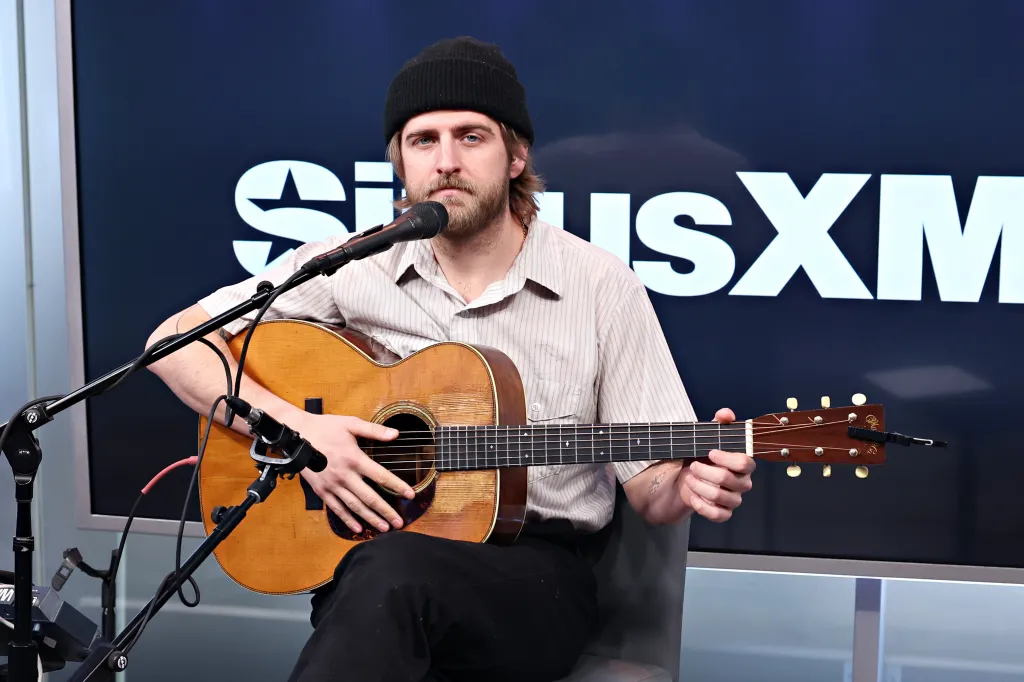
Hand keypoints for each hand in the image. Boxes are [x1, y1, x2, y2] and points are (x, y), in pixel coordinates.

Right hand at [295, 413, 415, 533]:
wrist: (297, 435)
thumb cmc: (325, 427)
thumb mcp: (351, 424)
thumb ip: (374, 430)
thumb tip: (396, 434)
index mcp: (354, 459)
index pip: (381, 476)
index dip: (397, 486)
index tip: (411, 495)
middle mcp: (345, 475)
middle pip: (369, 497)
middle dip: (386, 511)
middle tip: (399, 523)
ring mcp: (332, 485)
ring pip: (354, 506)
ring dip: (370, 519)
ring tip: (384, 528)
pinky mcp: (321, 491)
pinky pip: (336, 508)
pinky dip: (347, 520)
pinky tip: (358, 528)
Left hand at [679, 408, 754, 521]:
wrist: (688, 477)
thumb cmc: (702, 457)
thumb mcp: (708, 437)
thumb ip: (719, 423)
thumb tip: (726, 414)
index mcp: (743, 464)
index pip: (744, 463)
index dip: (725, 458)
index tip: (710, 452)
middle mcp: (742, 483)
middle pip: (728, 479)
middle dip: (705, 471)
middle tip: (693, 466)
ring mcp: (734, 499)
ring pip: (719, 497)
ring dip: (699, 486)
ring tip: (689, 478)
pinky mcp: (724, 513)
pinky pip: (717, 515)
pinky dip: (701, 505)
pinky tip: (692, 495)